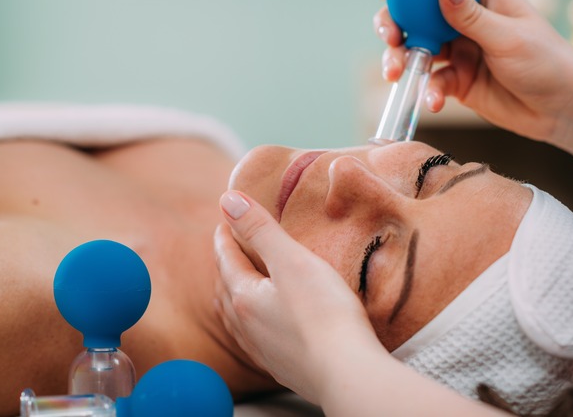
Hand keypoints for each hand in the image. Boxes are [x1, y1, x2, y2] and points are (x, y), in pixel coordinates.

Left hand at [214, 191, 386, 403]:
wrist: (347, 372)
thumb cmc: (324, 314)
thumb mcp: (292, 260)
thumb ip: (261, 230)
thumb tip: (227, 201)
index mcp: (245, 298)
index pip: (226, 260)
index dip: (225, 237)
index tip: (225, 221)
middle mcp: (247, 327)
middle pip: (227, 289)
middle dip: (226, 265)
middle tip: (233, 248)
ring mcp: (264, 350)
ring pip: (238, 318)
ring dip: (236, 295)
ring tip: (243, 284)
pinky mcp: (283, 366)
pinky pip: (257, 338)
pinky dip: (253, 321)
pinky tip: (267, 324)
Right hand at [373, 0, 572, 143]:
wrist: (562, 111)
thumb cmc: (548, 64)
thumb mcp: (508, 37)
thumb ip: (470, 15)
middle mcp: (466, 21)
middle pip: (418, 16)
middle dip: (397, 25)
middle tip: (391, 38)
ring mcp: (460, 52)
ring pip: (418, 50)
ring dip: (403, 60)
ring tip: (396, 73)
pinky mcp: (458, 82)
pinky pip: (432, 82)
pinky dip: (427, 92)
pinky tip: (434, 103)